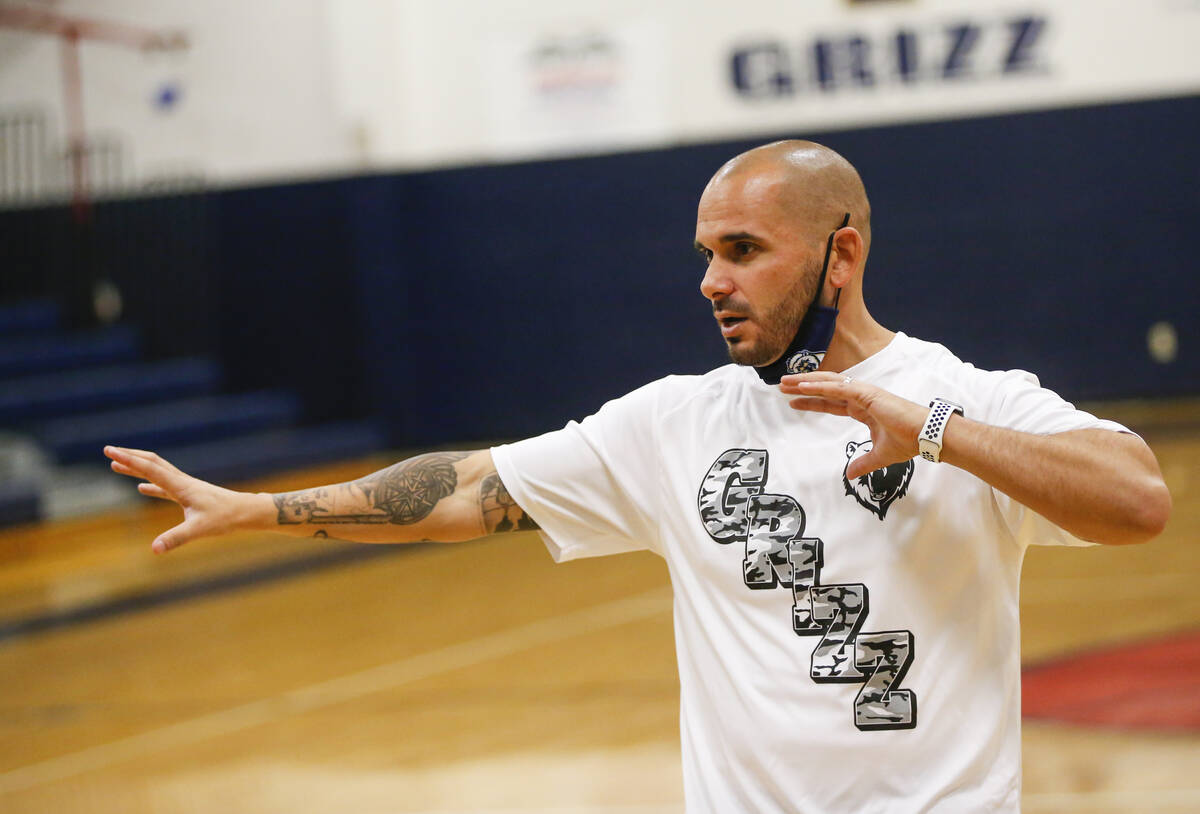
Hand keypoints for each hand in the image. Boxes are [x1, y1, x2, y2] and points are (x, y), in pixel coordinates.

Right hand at [104, 446, 260, 552]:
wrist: (246, 512)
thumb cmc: (225, 519)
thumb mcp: (199, 530)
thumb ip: (175, 539)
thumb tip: (154, 549)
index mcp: (181, 486)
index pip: (150, 469)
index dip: (128, 460)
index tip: (110, 452)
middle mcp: (182, 482)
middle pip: (151, 462)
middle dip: (129, 456)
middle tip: (108, 450)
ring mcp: (185, 487)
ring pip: (157, 472)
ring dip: (136, 467)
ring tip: (116, 466)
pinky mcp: (189, 495)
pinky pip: (164, 486)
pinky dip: (150, 484)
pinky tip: (141, 489)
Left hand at [779, 372, 928, 479]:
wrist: (925, 437)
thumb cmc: (908, 442)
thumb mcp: (879, 456)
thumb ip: (863, 464)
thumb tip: (850, 475)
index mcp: (863, 409)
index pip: (831, 403)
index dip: (812, 401)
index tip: (793, 401)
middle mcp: (861, 397)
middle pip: (825, 389)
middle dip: (803, 387)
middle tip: (781, 386)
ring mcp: (864, 393)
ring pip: (828, 384)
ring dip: (806, 382)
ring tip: (785, 383)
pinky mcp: (868, 394)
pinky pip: (838, 389)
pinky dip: (820, 386)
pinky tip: (803, 386)